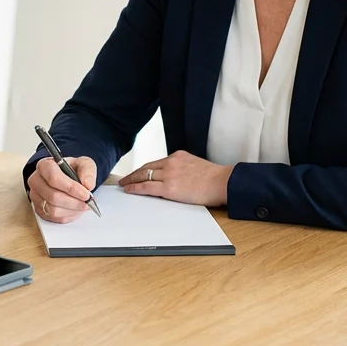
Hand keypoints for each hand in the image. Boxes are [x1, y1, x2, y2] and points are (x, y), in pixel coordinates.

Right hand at [27, 156, 97, 223]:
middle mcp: (36, 181)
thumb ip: (88, 171)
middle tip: (87, 202)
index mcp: (44, 166)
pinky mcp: (38, 209)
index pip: (54, 178)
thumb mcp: (84, 164)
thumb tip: (87, 184)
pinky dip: (68, 216)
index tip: (86, 194)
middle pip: (53, 197)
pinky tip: (75, 209)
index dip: (71, 188)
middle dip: (74, 202)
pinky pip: (53, 218)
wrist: (68, 178)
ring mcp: (35, 196)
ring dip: (71, 210)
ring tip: (82, 206)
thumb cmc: (73, 170)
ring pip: (53, 210)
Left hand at [118, 150, 232, 206]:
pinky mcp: (169, 187)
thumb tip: (178, 177)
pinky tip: (129, 190)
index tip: (138, 172)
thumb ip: (184, 168)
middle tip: (125, 178)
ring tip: (124, 184)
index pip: (156, 162)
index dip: (144, 168)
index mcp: (178, 156)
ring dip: (131, 180)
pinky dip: (135, 188)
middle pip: (146, 167)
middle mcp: (171, 162)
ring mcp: (169, 174)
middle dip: (134, 173)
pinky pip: (146, 187)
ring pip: (144, 175)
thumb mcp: (196, 165)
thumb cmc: (215, 178)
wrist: (222, 182)